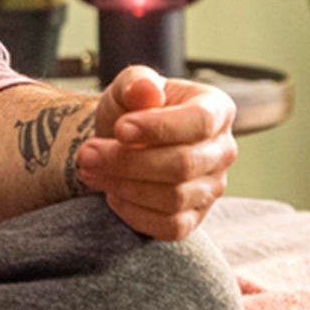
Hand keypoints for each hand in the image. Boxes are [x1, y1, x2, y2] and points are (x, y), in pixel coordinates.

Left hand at [74, 66, 236, 240]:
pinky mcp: (195, 218)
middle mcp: (222, 150)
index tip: (119, 129)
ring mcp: (212, 188)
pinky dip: (133, 212)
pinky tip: (111, 193)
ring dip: (123, 185)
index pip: (200, 122)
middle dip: (127, 161)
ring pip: (173, 198)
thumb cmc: (130, 111)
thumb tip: (147, 91)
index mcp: (216, 109)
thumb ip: (135, 82)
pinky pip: (170, 227)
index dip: (159, 128)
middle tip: (86, 153)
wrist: (120, 145)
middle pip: (182, 165)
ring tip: (90, 169)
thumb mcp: (127, 87)